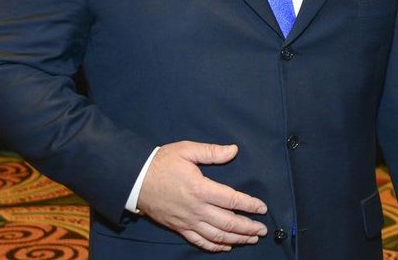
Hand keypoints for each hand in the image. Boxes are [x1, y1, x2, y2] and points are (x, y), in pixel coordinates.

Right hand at [137, 141, 268, 251]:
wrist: (134, 180)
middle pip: (228, 222)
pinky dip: (215, 246)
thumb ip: (212, 152)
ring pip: (216, 235)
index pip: (232, 200)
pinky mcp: (179, 228)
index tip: (263, 208)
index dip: (250, 205)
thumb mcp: (186, 150)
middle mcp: (196, 209)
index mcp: (201, 188)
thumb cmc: (162, 163)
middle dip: (248, 227)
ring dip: (236, 239)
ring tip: (251, 239)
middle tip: (262, 229)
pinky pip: (200, 241)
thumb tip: (234, 150)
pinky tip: (226, 246)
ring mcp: (187, 221)